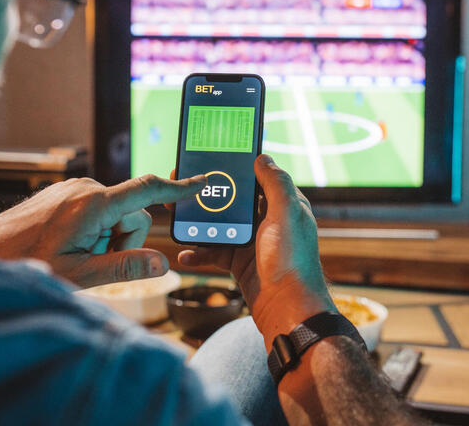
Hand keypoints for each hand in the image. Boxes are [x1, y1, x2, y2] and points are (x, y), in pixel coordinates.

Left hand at [0, 174, 204, 287]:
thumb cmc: (28, 263)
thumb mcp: (80, 275)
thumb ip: (125, 268)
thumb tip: (162, 264)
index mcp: (95, 204)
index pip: (148, 191)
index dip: (178, 189)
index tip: (202, 182)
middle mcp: (88, 188)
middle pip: (134, 213)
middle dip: (125, 240)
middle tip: (94, 261)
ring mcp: (76, 187)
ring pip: (117, 213)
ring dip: (108, 237)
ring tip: (77, 255)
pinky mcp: (68, 191)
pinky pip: (99, 208)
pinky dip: (96, 229)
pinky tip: (71, 244)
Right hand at [176, 155, 333, 348]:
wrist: (288, 311)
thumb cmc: (291, 261)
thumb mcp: (286, 214)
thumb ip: (276, 184)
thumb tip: (262, 157)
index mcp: (283, 205)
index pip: (257, 178)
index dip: (235, 168)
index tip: (211, 159)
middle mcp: (270, 221)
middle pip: (234, 200)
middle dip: (209, 195)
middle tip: (182, 187)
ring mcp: (254, 242)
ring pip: (220, 225)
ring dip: (199, 223)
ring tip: (176, 217)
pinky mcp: (241, 262)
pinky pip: (215, 251)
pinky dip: (200, 252)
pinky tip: (186, 254)